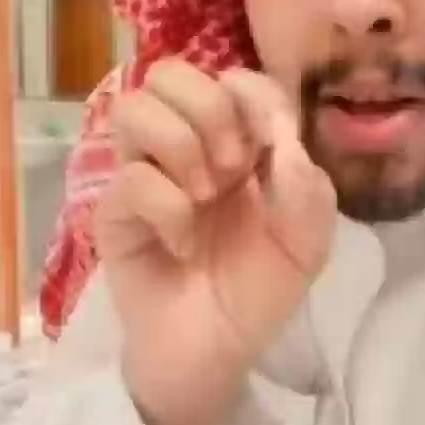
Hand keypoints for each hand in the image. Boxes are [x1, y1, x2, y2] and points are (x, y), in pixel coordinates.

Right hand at [95, 60, 335, 424]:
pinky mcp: (114, 213)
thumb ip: (310, 186)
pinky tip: (183, 242)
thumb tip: (285, 141)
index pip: (235, 77)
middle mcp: (188, 146)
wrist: (220, 351)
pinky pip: (131, 178)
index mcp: (240, 141)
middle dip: (212, 111)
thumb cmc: (263, 287)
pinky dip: (167, 207)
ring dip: (182, 146)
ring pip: (135, 107)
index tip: (275, 140)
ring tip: (207, 195)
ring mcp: (146, 174)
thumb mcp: (310, 239)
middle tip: (236, 168)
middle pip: (172, 72)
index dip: (255, 95)